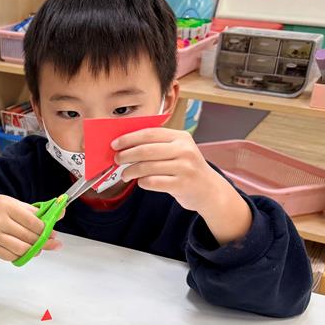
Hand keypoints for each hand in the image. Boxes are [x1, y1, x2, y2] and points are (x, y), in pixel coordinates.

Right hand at [0, 194, 60, 261]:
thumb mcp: (14, 203)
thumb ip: (35, 211)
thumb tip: (60, 214)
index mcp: (6, 207)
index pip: (32, 222)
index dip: (45, 229)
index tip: (52, 232)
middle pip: (28, 237)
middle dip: (44, 242)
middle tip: (53, 243)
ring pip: (21, 249)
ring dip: (34, 250)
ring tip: (39, 248)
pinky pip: (10, 257)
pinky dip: (20, 255)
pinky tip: (24, 250)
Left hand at [113, 128, 250, 243]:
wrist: (210, 190)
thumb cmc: (187, 169)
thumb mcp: (178, 151)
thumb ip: (157, 145)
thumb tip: (124, 145)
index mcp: (181, 137)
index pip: (149, 133)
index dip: (129, 138)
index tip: (115, 144)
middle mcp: (184, 150)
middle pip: (146, 150)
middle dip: (126, 154)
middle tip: (116, 159)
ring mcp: (184, 168)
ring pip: (146, 167)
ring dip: (130, 171)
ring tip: (125, 174)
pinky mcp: (181, 184)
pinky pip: (152, 182)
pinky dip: (142, 182)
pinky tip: (141, 182)